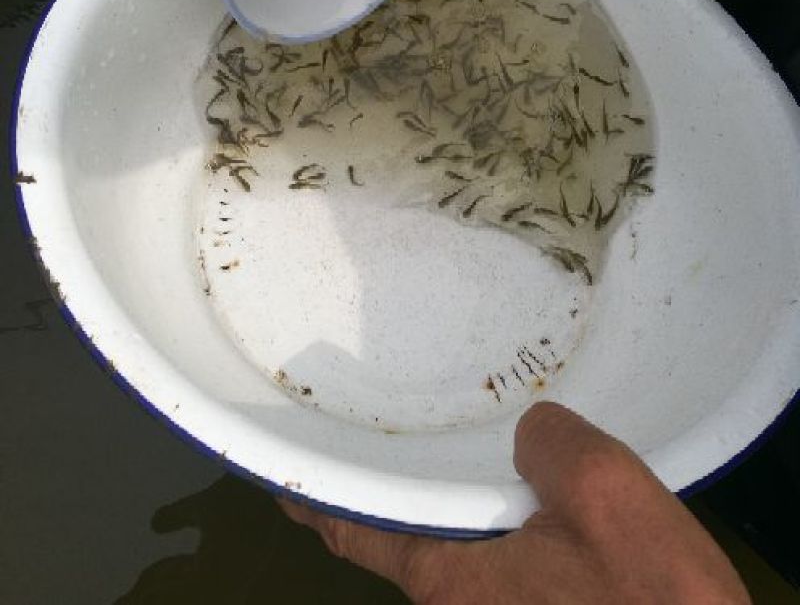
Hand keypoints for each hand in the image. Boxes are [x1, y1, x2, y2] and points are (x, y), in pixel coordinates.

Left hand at [279, 402, 749, 603]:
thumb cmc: (650, 600)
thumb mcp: (600, 490)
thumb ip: (548, 443)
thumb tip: (531, 431)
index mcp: (453, 579)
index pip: (359, 535)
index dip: (317, 507)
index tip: (283, 485)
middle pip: (406, 544)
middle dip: (388, 499)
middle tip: (377, 446)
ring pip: (456, 556)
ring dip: (448, 511)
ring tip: (455, 463)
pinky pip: (497, 568)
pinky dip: (490, 528)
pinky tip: (527, 503)